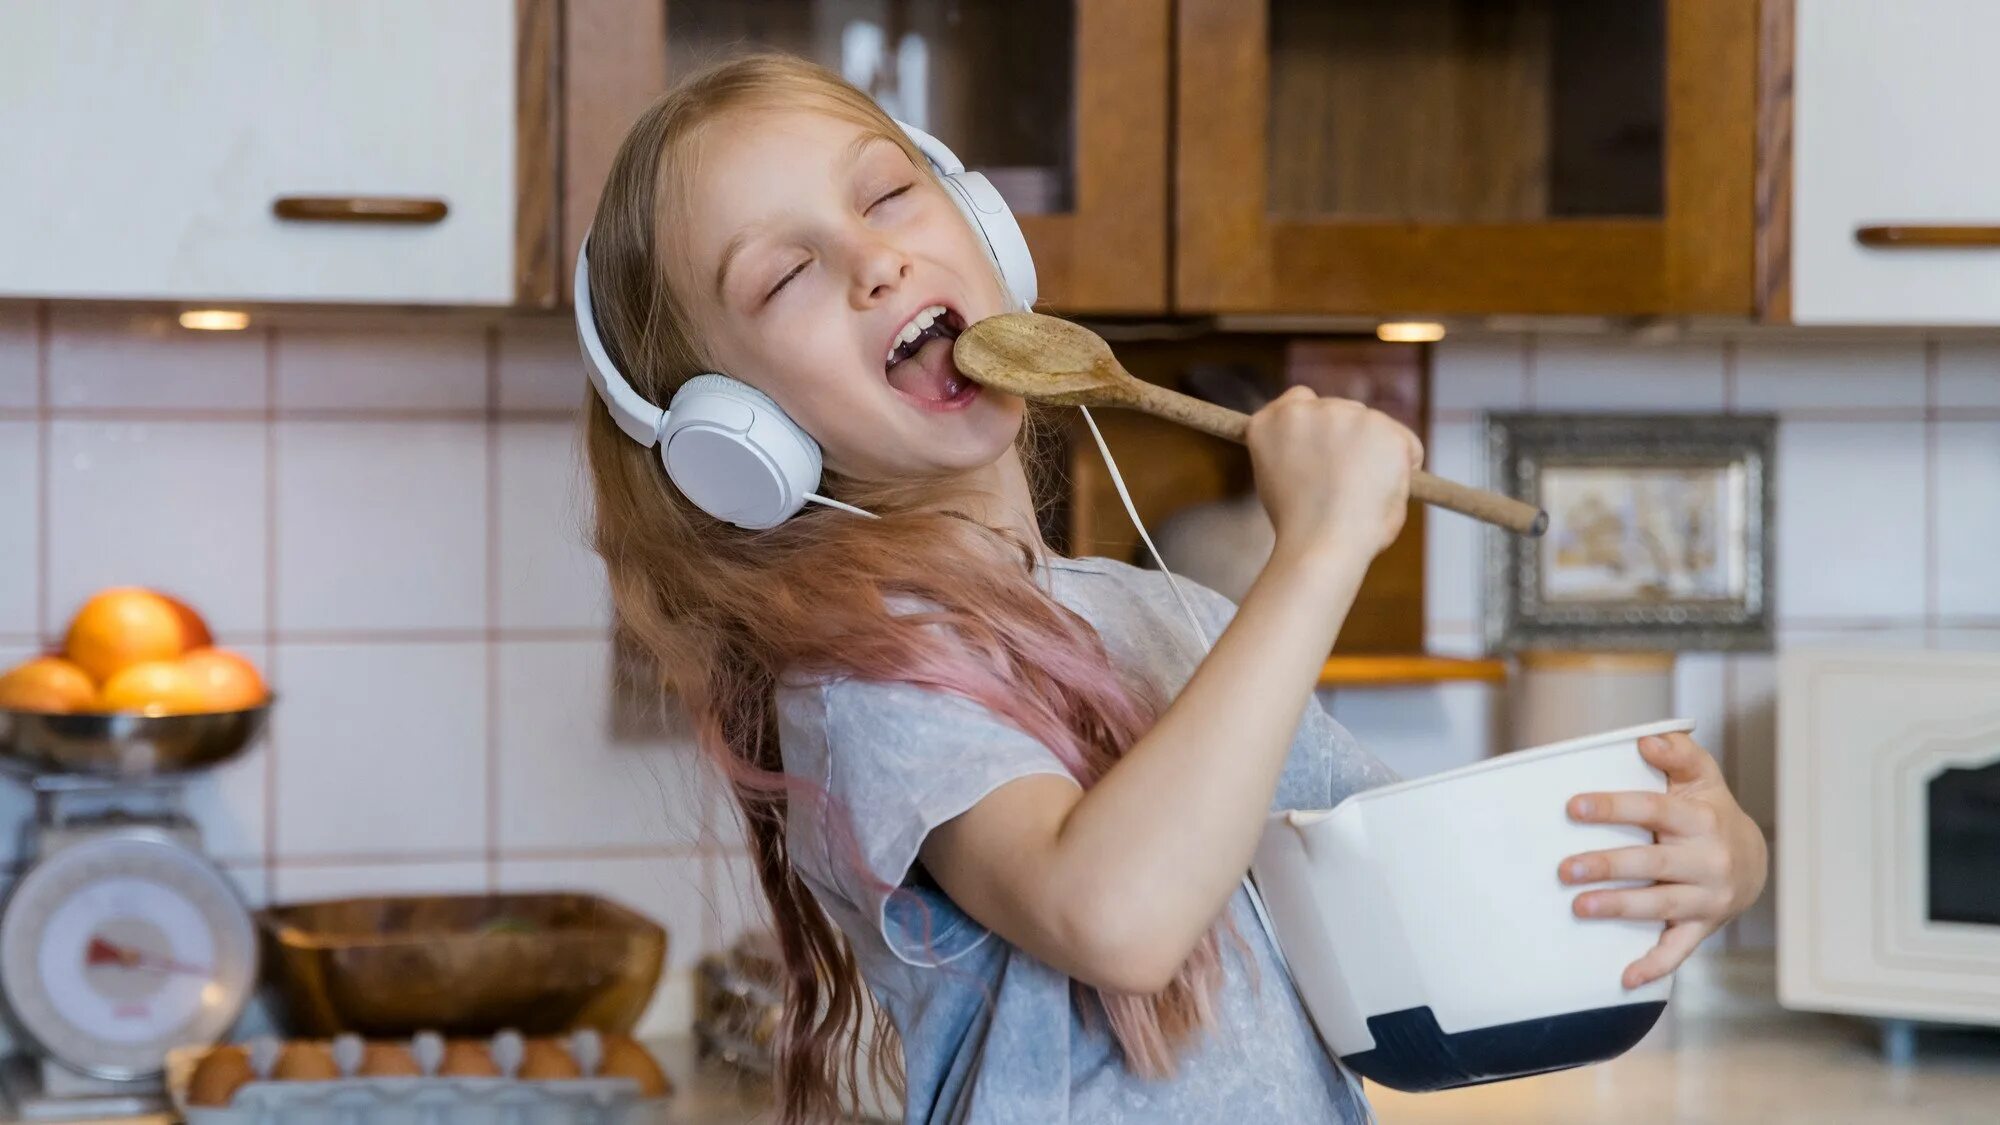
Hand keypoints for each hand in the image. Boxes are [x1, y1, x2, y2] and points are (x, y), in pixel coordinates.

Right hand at [1244, 386, 1422, 558]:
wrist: (1320, 546)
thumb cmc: (1300, 530)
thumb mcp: (1279, 481)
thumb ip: (1298, 454)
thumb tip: (1329, 454)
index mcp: (1270, 422)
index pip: (1300, 400)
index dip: (1316, 426)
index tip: (1326, 449)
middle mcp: (1304, 409)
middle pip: (1341, 412)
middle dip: (1350, 441)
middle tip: (1348, 487)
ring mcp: (1344, 414)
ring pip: (1374, 427)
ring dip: (1376, 454)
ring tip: (1362, 497)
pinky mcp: (1383, 427)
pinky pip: (1407, 445)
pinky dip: (1405, 467)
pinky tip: (1384, 493)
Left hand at [1558, 732, 1768, 988]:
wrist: (1753, 860)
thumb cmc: (1710, 811)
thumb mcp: (1701, 776)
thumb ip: (1678, 754)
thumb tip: (1646, 740)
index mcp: (1702, 819)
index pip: (1654, 810)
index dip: (1614, 807)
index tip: (1573, 807)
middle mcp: (1708, 860)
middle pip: (1652, 862)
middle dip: (1607, 866)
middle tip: (1564, 869)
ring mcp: (1707, 897)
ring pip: (1659, 906)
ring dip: (1618, 908)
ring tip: (1578, 906)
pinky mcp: (1703, 926)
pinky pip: (1679, 950)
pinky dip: (1654, 966)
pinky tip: (1625, 977)